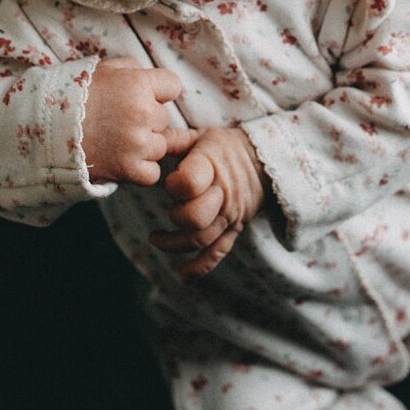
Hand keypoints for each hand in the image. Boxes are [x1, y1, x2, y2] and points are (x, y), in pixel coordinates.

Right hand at [81, 57, 194, 185]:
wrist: (44, 129)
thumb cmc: (72, 96)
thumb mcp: (102, 70)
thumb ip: (130, 68)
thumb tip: (146, 73)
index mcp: (138, 84)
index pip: (173, 86)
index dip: (159, 92)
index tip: (143, 97)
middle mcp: (142, 113)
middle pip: (164, 119)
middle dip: (147, 120)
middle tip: (119, 121)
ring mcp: (137, 143)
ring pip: (159, 146)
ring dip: (144, 146)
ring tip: (116, 140)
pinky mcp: (129, 169)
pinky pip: (152, 173)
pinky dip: (139, 170)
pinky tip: (120, 160)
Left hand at [150, 126, 263, 277]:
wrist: (264, 159)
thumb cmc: (224, 147)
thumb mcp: (200, 137)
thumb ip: (171, 139)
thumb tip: (145, 141)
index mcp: (212, 166)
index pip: (189, 183)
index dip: (173, 185)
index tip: (169, 182)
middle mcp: (222, 193)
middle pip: (196, 217)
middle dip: (176, 216)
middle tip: (170, 208)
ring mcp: (229, 214)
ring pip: (203, 238)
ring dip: (175, 244)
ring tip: (156, 239)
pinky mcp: (235, 228)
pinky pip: (219, 251)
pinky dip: (201, 265)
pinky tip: (184, 273)